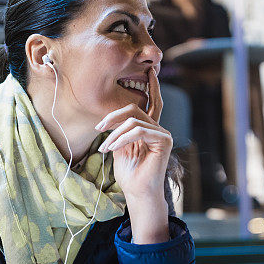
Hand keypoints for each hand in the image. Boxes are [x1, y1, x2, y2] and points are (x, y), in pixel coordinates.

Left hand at [96, 67, 171, 200]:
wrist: (137, 192)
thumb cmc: (128, 173)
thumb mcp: (119, 147)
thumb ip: (119, 130)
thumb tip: (110, 118)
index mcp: (148, 128)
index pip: (151, 102)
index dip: (152, 86)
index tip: (149, 71)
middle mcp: (158, 128)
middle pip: (135, 108)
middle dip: (113, 116)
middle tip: (98, 128)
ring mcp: (163, 133)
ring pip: (133, 120)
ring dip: (114, 134)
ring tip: (105, 148)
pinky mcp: (164, 140)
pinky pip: (139, 130)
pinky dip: (122, 138)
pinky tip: (112, 149)